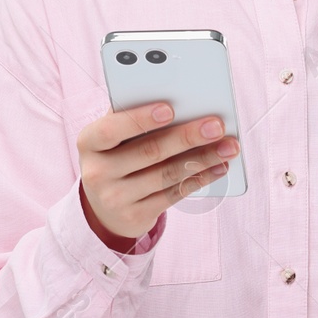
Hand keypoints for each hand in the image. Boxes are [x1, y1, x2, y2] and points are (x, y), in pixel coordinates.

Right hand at [76, 101, 237, 248]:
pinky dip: (200, 178)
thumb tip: (180, 100)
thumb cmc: (115, 155)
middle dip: (187, 136)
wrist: (104, 206)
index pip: (111, 129)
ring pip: (167, 175)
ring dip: (203, 158)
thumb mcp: (112, 137)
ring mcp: (115, 198)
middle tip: (216, 125)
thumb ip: (133, 117)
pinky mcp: (136, 216)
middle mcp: (97, 172)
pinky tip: (218, 167)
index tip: (170, 108)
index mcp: (88, 143)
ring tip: (228, 146)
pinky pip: (174, 194)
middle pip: (148, 152)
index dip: (140, 119)